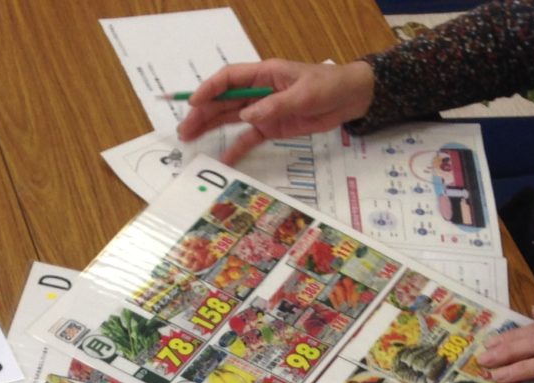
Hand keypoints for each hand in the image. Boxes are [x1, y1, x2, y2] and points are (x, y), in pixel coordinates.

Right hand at [176, 59, 375, 168]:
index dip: (209, 89)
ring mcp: (263, 109)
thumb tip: (248, 116)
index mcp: (264, 74)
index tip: (194, 102)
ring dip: (210, 128)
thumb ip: (275, 105)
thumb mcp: (304, 94)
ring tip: (189, 138)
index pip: (229, 78)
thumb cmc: (327, 86)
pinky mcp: (271, 127)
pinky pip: (249, 138)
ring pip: (230, 118)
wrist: (348, 98)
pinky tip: (223, 158)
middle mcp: (258, 90)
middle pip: (223, 100)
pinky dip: (236, 147)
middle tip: (184, 129)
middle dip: (202, 113)